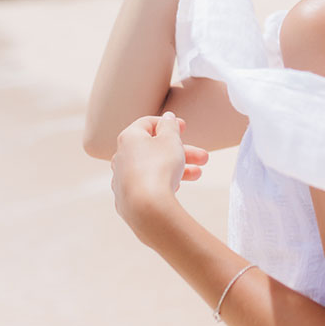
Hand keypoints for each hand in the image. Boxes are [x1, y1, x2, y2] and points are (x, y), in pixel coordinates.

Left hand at [110, 112, 208, 236]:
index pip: (147, 123)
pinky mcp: (125, 198)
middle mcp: (121, 156)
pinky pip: (147, 185)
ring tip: (198, 174)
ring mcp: (121, 178)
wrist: (146, 208)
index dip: (167, 123)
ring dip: (177, 168)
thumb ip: (170, 126)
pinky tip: (175, 187)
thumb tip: (167, 117)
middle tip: (203, 157)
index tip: (184, 127)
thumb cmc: (159, 168)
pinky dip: (162, 182)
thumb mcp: (171, 140)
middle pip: (154, 149)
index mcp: (129, 137)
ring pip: (153, 168)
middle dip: (181, 151)